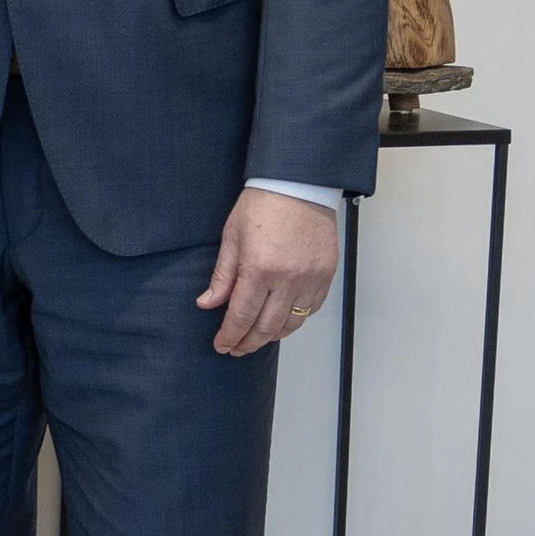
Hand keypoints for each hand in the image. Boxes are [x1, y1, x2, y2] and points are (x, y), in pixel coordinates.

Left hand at [197, 187, 341, 356]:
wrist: (298, 186)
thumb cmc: (263, 206)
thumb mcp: (231, 238)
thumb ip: (222, 276)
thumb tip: (208, 303)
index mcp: (259, 269)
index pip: (241, 316)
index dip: (230, 335)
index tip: (222, 345)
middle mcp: (287, 279)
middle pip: (267, 327)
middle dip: (248, 343)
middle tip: (236, 349)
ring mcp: (310, 279)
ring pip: (292, 323)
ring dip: (272, 336)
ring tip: (256, 339)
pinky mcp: (326, 276)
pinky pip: (312, 308)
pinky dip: (295, 319)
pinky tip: (282, 321)